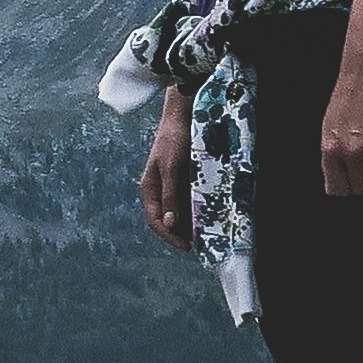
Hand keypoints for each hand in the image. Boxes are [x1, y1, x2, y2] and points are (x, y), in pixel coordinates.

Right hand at [142, 100, 197, 250]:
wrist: (184, 116)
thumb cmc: (173, 140)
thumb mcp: (171, 168)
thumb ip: (170, 195)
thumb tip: (170, 223)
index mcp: (150, 190)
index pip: (156, 221)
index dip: (170, 236)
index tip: (187, 246)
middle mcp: (161, 192)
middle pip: (170, 220)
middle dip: (184, 233)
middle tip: (203, 243)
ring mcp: (175, 187)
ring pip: (183, 213)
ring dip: (194, 223)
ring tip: (210, 233)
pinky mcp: (187, 182)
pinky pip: (193, 201)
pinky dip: (201, 210)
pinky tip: (213, 216)